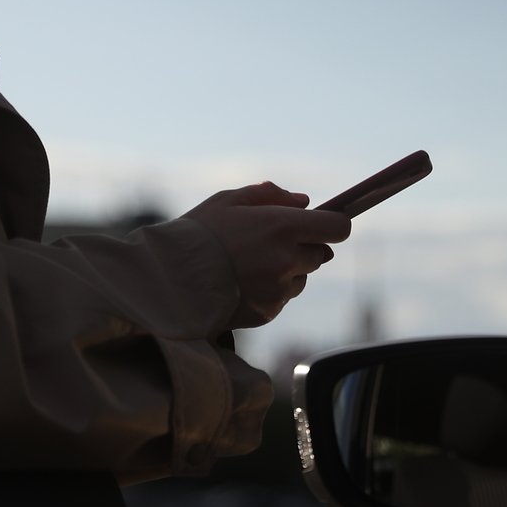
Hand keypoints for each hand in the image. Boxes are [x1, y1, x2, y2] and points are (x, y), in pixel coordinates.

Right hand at [182, 182, 351, 328]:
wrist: (169, 281)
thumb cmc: (196, 234)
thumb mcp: (228, 201)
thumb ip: (270, 195)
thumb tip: (303, 201)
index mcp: (282, 226)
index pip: (337, 227)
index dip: (332, 223)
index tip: (321, 223)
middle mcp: (287, 259)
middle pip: (321, 253)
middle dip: (303, 246)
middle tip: (270, 242)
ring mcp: (279, 289)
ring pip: (302, 277)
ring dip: (289, 270)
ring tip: (250, 264)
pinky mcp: (269, 312)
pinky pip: (283, 297)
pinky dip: (271, 290)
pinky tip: (242, 282)